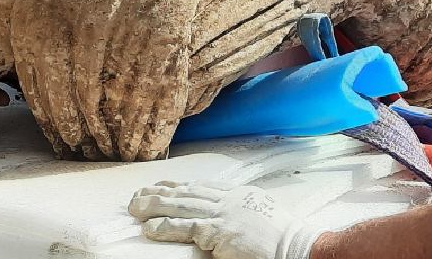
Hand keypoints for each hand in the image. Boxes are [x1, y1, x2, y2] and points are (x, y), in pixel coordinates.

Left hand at [129, 181, 324, 258]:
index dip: (177, 185)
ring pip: (180, 206)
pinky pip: (186, 228)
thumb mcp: (261, 212)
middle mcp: (229, 199)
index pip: (201, 186)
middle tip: (137, 193)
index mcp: (239, 194)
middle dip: (159, 192)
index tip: (160, 184)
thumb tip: (222, 218)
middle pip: (186, 192)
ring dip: (154, 206)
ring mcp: (223, 214)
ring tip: (134, 208)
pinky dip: (165, 227)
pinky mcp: (220, 232)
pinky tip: (150, 229)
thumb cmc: (284, 237)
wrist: (297, 246)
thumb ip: (240, 209)